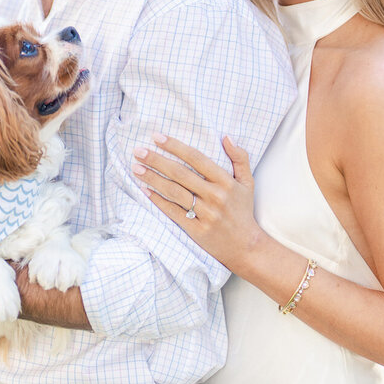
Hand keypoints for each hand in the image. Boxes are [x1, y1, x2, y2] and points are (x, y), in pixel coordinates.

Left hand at [132, 133, 261, 272]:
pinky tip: (145, 190)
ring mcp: (205, 214)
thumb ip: (240, 158)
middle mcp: (215, 196)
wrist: (246, 246)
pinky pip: (173, 212)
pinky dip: (158, 200)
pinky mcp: (197, 230)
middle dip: (157, 160)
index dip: (175, 146)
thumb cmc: (242, 210)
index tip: (157, 137)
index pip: (196, 158)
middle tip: (138, 150)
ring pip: (174, 192)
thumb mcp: (247, 182)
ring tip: (136, 168)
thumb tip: (226, 137)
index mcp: (226, 182)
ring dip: (153, 178)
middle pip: (180, 174)